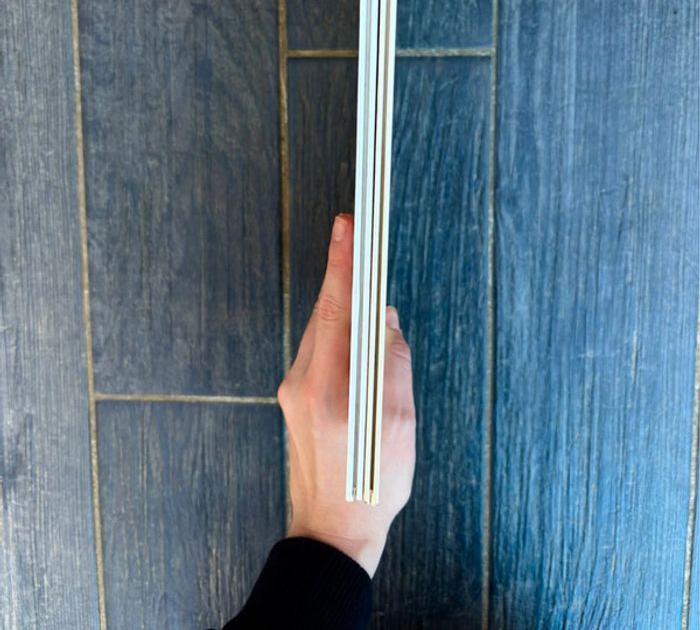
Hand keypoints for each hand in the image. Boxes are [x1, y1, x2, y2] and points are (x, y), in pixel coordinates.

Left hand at [276, 213, 415, 577]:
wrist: (331, 529)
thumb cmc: (371, 485)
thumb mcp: (400, 426)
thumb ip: (393, 366)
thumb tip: (385, 320)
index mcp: (332, 390)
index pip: (339, 311)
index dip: (345, 264)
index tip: (349, 227)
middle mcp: (304, 383)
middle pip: (325, 312)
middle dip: (344, 272)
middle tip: (358, 234)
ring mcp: (293, 389)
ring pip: (320, 328)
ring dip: (342, 301)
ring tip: (361, 273)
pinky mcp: (293, 396)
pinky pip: (317, 348)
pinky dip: (337, 329)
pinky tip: (354, 324)